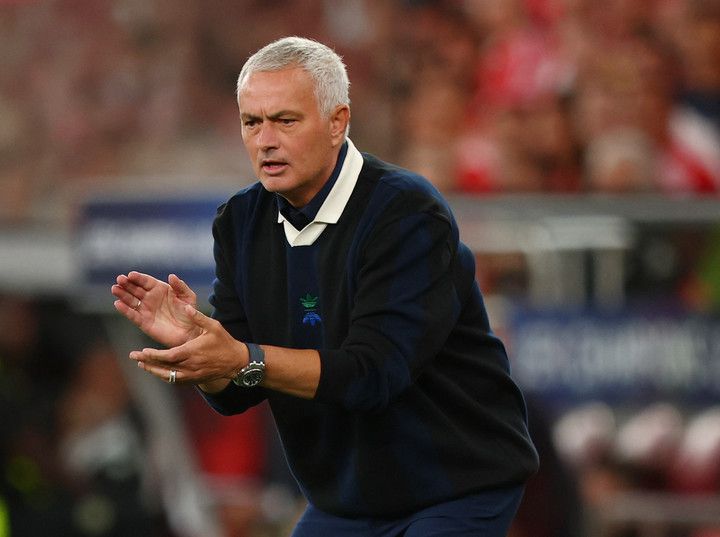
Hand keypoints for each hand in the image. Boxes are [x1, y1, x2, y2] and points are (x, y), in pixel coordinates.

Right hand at [111, 271, 200, 347]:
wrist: (190, 332)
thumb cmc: (190, 312)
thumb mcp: (188, 297)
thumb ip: (180, 286)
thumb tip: (171, 276)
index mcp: (160, 289)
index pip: (146, 281)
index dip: (138, 277)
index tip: (130, 274)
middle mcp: (150, 298)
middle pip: (135, 289)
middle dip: (126, 284)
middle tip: (119, 280)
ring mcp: (146, 310)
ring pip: (131, 300)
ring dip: (122, 295)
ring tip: (115, 289)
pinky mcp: (144, 322)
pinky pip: (132, 315)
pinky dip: (125, 310)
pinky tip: (118, 304)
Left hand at [129, 305, 247, 391]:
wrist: (236, 362)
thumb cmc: (224, 342)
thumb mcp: (214, 326)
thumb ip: (198, 317)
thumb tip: (186, 307)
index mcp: (193, 352)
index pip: (168, 357)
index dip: (154, 356)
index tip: (142, 352)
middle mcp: (190, 366)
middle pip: (164, 368)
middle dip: (148, 363)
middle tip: (135, 358)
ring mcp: (192, 375)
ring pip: (168, 377)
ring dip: (154, 371)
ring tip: (142, 365)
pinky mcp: (194, 380)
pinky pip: (175, 381)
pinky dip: (165, 376)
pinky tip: (157, 370)